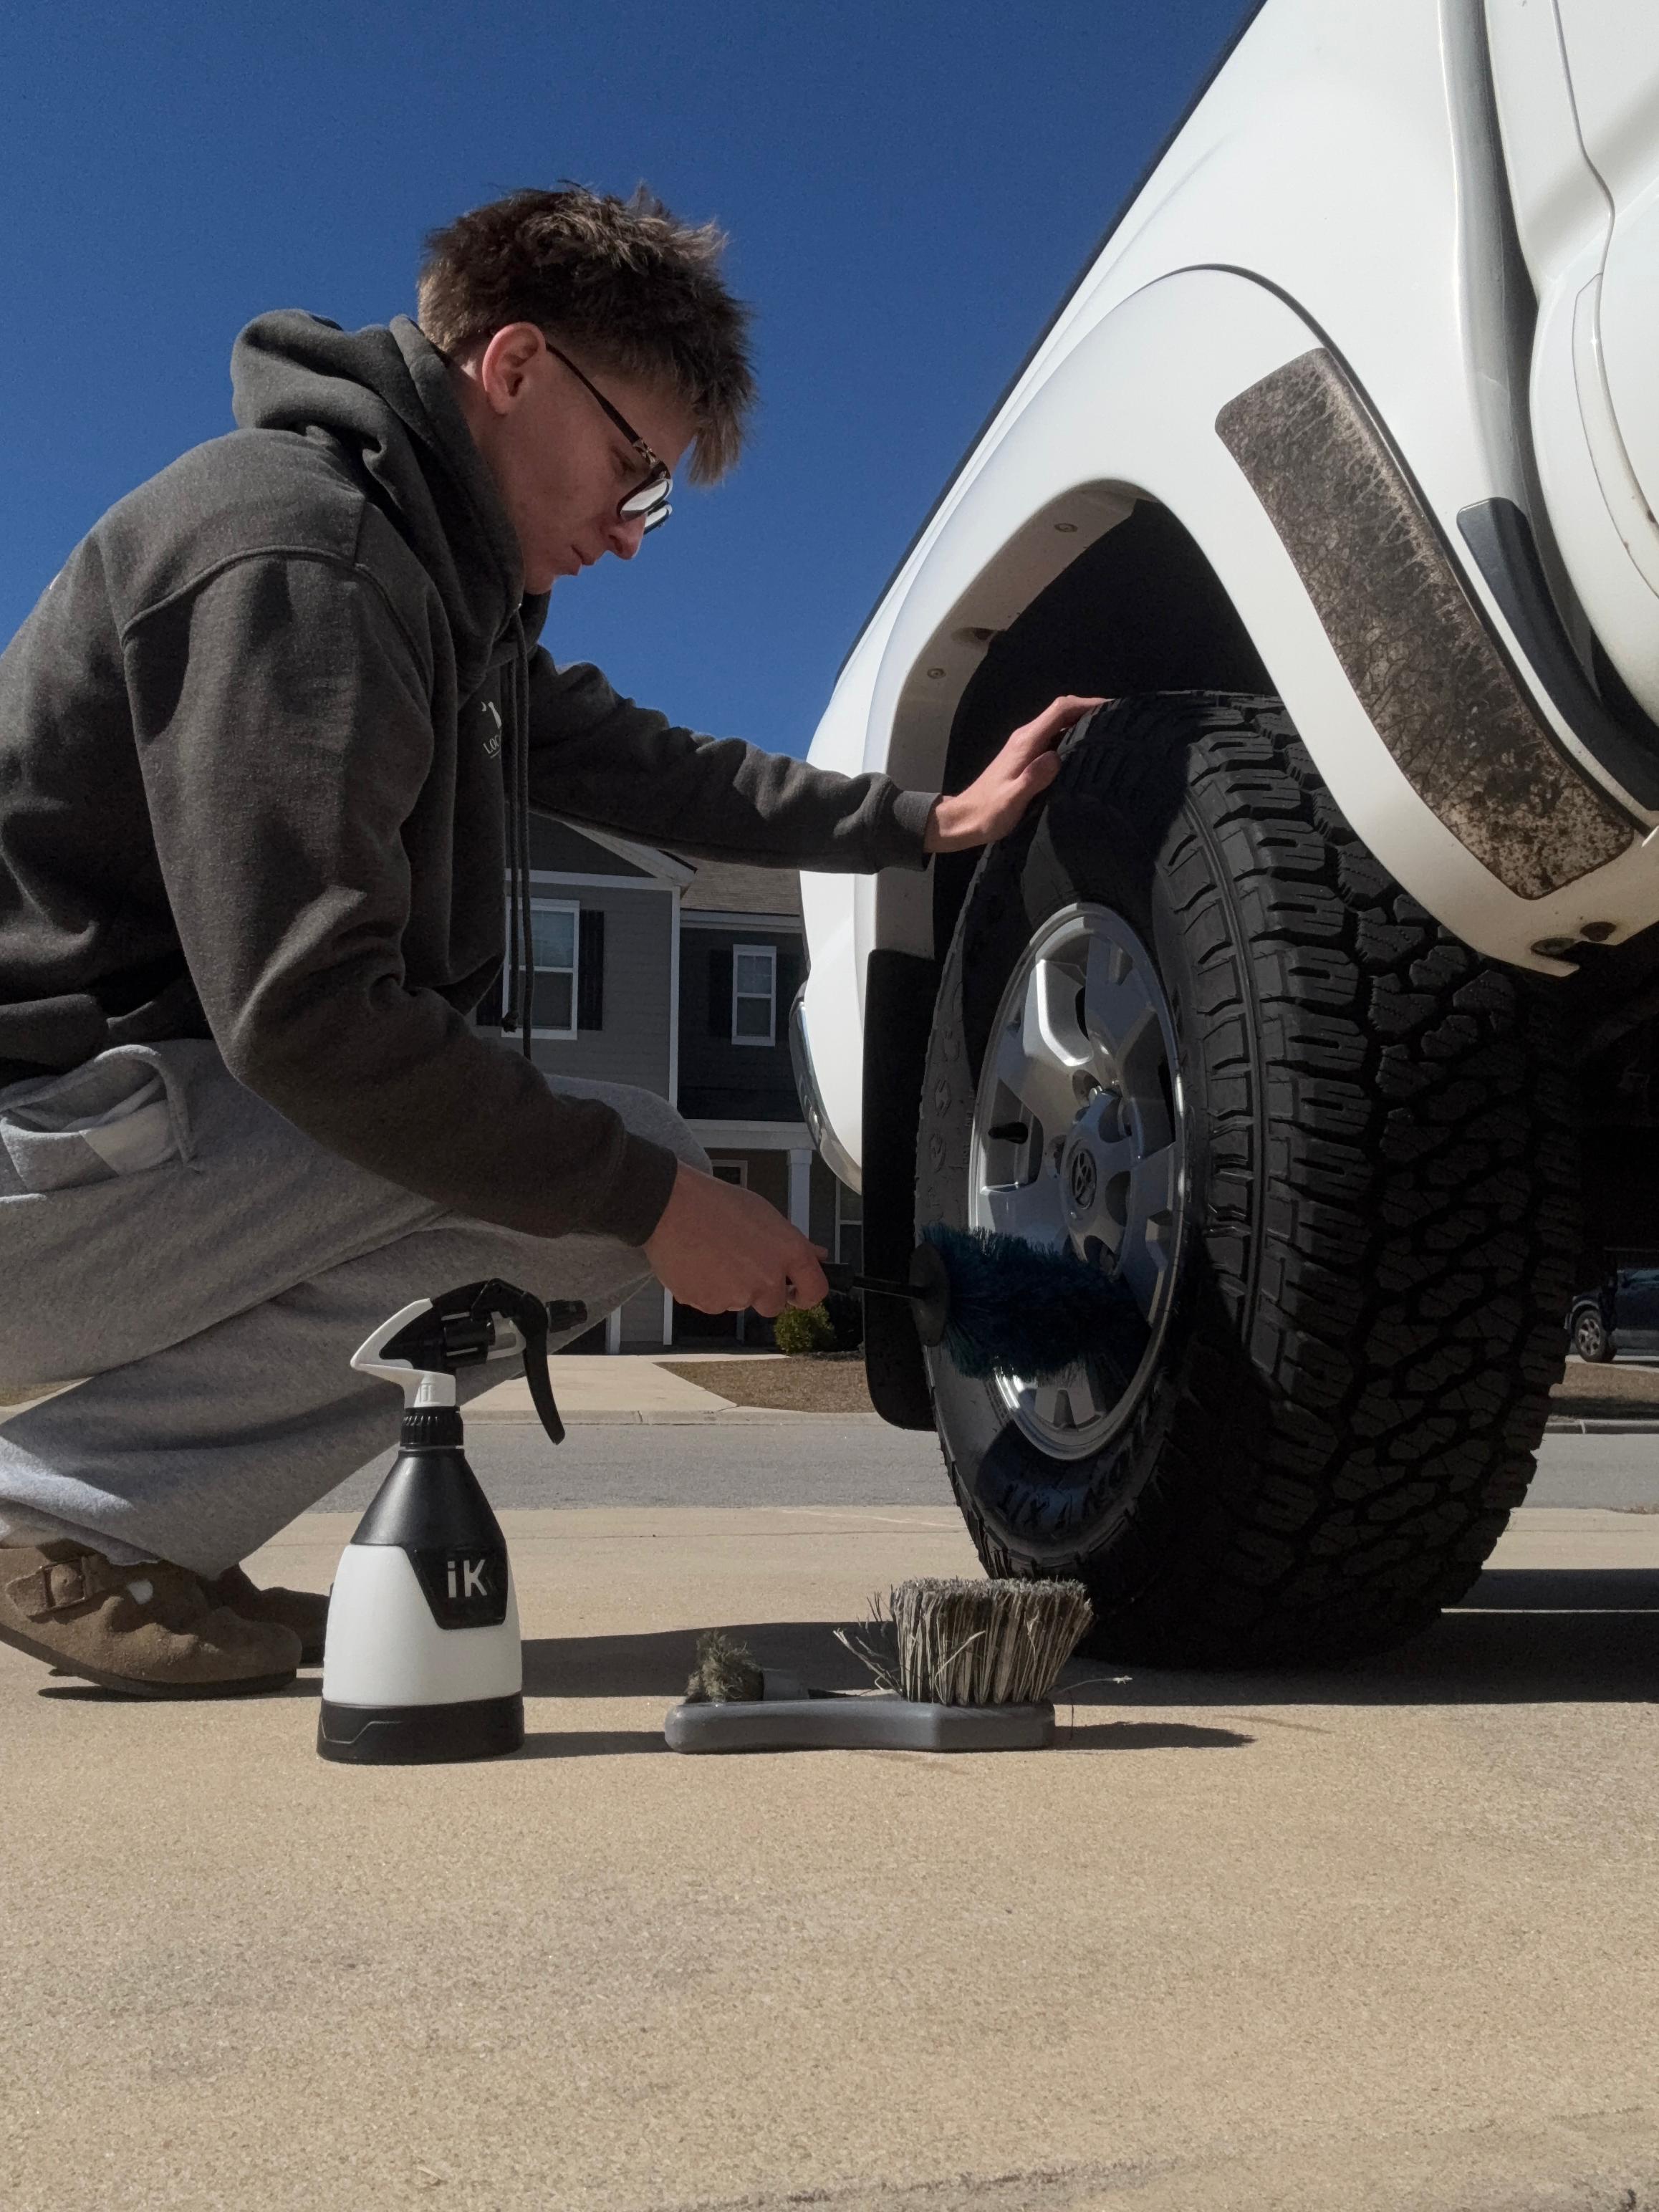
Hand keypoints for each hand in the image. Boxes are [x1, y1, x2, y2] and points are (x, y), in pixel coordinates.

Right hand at [643, 1163, 829, 1316]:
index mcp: (788, 1253)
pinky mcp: (709, 1305)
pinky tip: (698, 1264)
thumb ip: (792, 1242)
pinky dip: (707, 1290)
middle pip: (773, 1305)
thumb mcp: (765, 1214)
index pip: (814, 1291)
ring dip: (731, 1287)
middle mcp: (767, 1280)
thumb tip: (817, 1255)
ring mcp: (737, 1296)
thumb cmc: (717, 1204)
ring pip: (740, 1302)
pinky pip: (713, 1304)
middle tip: (741, 1266)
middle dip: (762, 1292)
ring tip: (713, 1256)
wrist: (671, 1207)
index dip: (805, 1294)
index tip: (796, 1293)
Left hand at [922, 694, 1107, 852]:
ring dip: (1082, 723)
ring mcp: (1025, 746)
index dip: (1087, 703)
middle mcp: (1026, 737)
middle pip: (1062, 712)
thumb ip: (1033, 779)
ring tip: (1110, 734)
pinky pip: (1054, 738)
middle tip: (1119, 721)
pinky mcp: (1026, 756)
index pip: (1060, 709)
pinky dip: (1073, 737)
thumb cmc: (987, 813)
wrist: (964, 819)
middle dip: (1090, 710)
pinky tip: (1087, 752)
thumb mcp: (1011, 800)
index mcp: (1026, 742)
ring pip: (1059, 724)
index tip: (1113, 708)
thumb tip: (1056, 758)